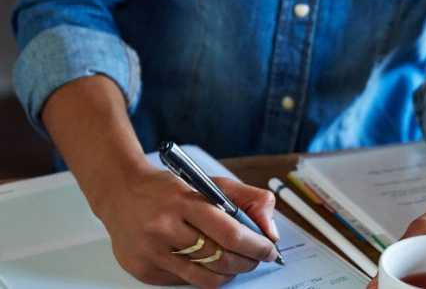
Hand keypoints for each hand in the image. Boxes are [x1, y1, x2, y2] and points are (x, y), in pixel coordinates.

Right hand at [95, 167, 279, 287]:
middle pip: (220, 259)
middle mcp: (164, 227)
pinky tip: (207, 263)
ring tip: (236, 262)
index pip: (231, 234)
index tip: (269, 249)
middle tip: (257, 257)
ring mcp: (151, 252)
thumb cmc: (169, 189)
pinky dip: (204, 275)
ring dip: (230, 273)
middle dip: (248, 261)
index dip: (256, 246)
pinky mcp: (144, 271)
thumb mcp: (209, 182)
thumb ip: (247, 199)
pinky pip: (186, 282)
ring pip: (205, 277)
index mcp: (184, 201)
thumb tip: (269, 231)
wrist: (120, 193)